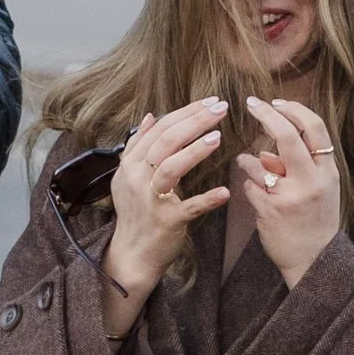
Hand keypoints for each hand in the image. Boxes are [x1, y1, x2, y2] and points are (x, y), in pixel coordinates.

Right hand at [102, 99, 230, 313]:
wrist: (132, 253)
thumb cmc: (136, 213)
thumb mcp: (128, 177)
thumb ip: (138, 146)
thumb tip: (148, 116)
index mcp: (130, 164)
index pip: (158, 129)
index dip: (185, 112)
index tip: (209, 101)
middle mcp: (136, 178)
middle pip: (166, 141)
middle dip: (195, 121)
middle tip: (221, 108)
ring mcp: (150, 200)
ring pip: (171, 168)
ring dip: (195, 151)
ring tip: (218, 136)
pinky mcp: (166, 221)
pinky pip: (188, 207)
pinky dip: (207, 199)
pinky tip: (225, 191)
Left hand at [235, 96, 343, 284]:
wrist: (313, 259)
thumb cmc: (315, 219)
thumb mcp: (322, 188)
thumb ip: (302, 164)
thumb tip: (269, 145)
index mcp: (328, 171)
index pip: (315, 128)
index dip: (294, 110)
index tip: (276, 102)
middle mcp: (311, 181)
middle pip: (287, 135)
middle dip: (266, 114)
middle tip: (252, 104)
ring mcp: (290, 196)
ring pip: (258, 160)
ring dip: (249, 160)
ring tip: (250, 168)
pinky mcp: (269, 210)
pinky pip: (248, 185)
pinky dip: (248, 186)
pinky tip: (256, 196)